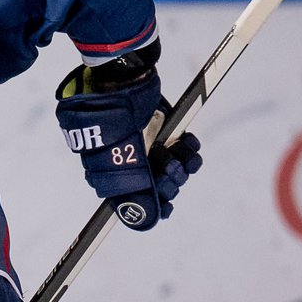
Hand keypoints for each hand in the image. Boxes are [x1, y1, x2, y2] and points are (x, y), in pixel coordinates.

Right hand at [54, 63, 201, 231]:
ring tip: (176, 152)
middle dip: (170, 183)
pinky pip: (188, 153)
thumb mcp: (115, 159)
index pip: (136, 204)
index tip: (166, 206)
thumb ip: (131, 189)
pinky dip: (190, 149)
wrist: (123, 83)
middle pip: (161, 191)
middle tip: (168, 167)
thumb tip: (144, 218)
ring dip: (183, 166)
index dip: (153, 208)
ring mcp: (152, 150)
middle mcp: (134, 166)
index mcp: (115, 176)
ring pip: (178, 173)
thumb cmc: (111, 121)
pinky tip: (185, 141)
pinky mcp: (169, 135)